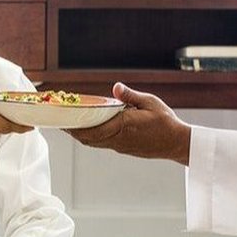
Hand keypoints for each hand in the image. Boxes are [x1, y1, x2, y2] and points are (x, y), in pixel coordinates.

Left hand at [66, 83, 193, 165]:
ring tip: (70, 126)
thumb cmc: (165, 122)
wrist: (176, 143)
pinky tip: (88, 131)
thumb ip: (130, 96)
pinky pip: (102, 144)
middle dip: (73, 131)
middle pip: (89, 138)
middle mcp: (118, 139)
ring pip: (94, 142)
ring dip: (81, 135)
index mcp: (123, 126)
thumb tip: (116, 87)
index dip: (76, 127)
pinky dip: (91, 138)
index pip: (93, 128)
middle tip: (60, 123)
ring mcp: (120, 146)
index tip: (63, 121)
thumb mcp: (149, 102)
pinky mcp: (123, 149)